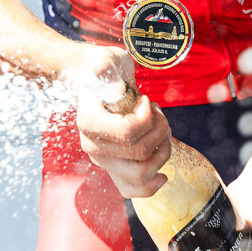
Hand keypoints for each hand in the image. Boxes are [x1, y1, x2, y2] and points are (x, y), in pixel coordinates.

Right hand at [69, 45, 172, 197]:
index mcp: (88, 122)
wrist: (95, 82)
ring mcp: (102, 159)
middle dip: (160, 132)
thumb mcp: (105, 60)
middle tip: (159, 114)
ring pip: (139, 174)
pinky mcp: (113, 167)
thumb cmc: (103, 69)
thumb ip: (105, 69)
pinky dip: (149, 187)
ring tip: (163, 134)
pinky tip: (162, 174)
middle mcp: (92, 145)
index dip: (147, 118)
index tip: (148, 101)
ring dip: (162, 154)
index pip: (126, 132)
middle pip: (139, 153)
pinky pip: (130, 190)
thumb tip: (116, 89)